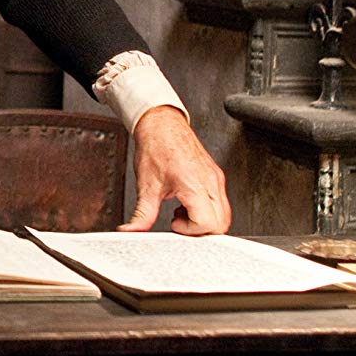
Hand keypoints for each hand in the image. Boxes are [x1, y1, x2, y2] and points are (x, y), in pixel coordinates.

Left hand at [118, 106, 229, 234]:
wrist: (162, 125)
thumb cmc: (156, 148)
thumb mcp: (146, 186)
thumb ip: (141, 214)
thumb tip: (132, 230)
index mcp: (195, 185)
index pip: (208, 223)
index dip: (191, 230)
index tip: (174, 223)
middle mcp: (211, 183)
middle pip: (221, 224)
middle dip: (200, 230)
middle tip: (180, 223)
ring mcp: (216, 179)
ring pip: (224, 215)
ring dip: (204, 221)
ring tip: (182, 213)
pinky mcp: (215, 176)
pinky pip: (220, 202)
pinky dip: (206, 211)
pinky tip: (187, 204)